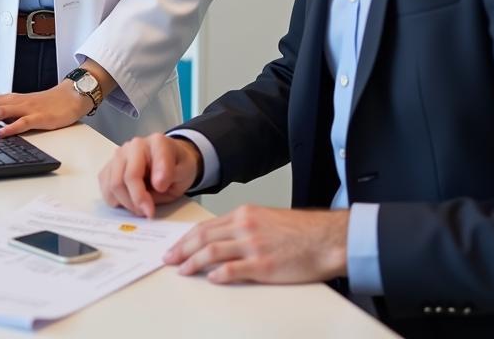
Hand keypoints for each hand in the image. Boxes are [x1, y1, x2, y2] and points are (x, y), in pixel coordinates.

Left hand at [0, 82, 90, 136]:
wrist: (70, 97)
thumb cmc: (45, 104)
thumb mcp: (20, 107)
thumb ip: (4, 113)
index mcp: (8, 99)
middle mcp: (14, 101)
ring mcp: (26, 108)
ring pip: (1, 111)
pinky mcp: (39, 117)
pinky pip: (23, 122)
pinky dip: (11, 128)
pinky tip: (1, 134)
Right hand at [99, 133, 201, 217]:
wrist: (171, 162)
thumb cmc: (178, 167)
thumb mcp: (185, 171)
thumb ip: (172, 176)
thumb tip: (157, 185)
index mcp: (157, 142)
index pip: (153, 161)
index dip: (155, 180)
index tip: (162, 191)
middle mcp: (134, 145)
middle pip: (126, 177)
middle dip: (137, 200)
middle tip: (149, 212)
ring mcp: (119, 155)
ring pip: (113, 185)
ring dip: (126, 203)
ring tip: (141, 207)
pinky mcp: (110, 167)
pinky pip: (105, 188)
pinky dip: (116, 201)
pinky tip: (130, 201)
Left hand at [163, 206, 348, 284]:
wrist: (325, 239)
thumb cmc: (299, 232)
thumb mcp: (266, 219)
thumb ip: (244, 227)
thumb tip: (222, 240)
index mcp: (244, 214)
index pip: (206, 226)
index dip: (187, 238)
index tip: (174, 247)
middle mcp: (244, 226)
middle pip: (203, 238)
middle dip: (182, 249)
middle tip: (168, 259)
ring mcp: (252, 245)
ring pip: (212, 252)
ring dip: (192, 262)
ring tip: (181, 271)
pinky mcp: (263, 265)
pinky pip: (233, 270)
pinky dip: (218, 275)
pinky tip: (209, 279)